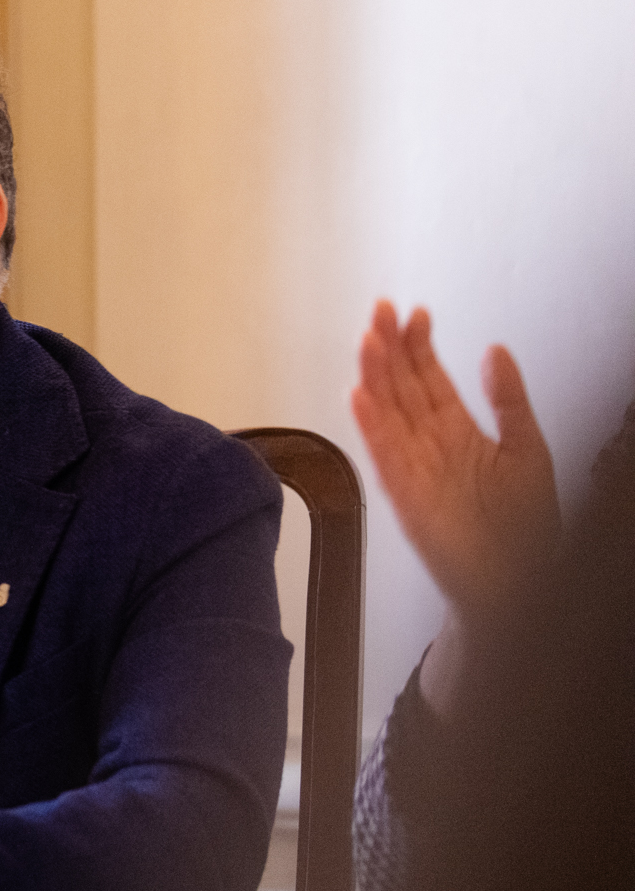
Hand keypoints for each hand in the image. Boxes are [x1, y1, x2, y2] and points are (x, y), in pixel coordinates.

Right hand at [351, 300, 560, 625]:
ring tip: (368, 340)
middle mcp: (429, 445)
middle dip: (390, 346)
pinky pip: (383, 453)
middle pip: (401, 385)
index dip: (420, 344)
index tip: (414, 314)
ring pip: (386, 411)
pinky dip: (370, 425)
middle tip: (381, 311)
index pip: (429, 377)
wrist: (516, 579)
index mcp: (457, 431)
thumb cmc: (522, 528)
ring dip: (374, 375)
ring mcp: (414, 467)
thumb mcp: (529, 448)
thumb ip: (509, 398)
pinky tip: (360, 397)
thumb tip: (496, 352)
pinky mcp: (406, 493)